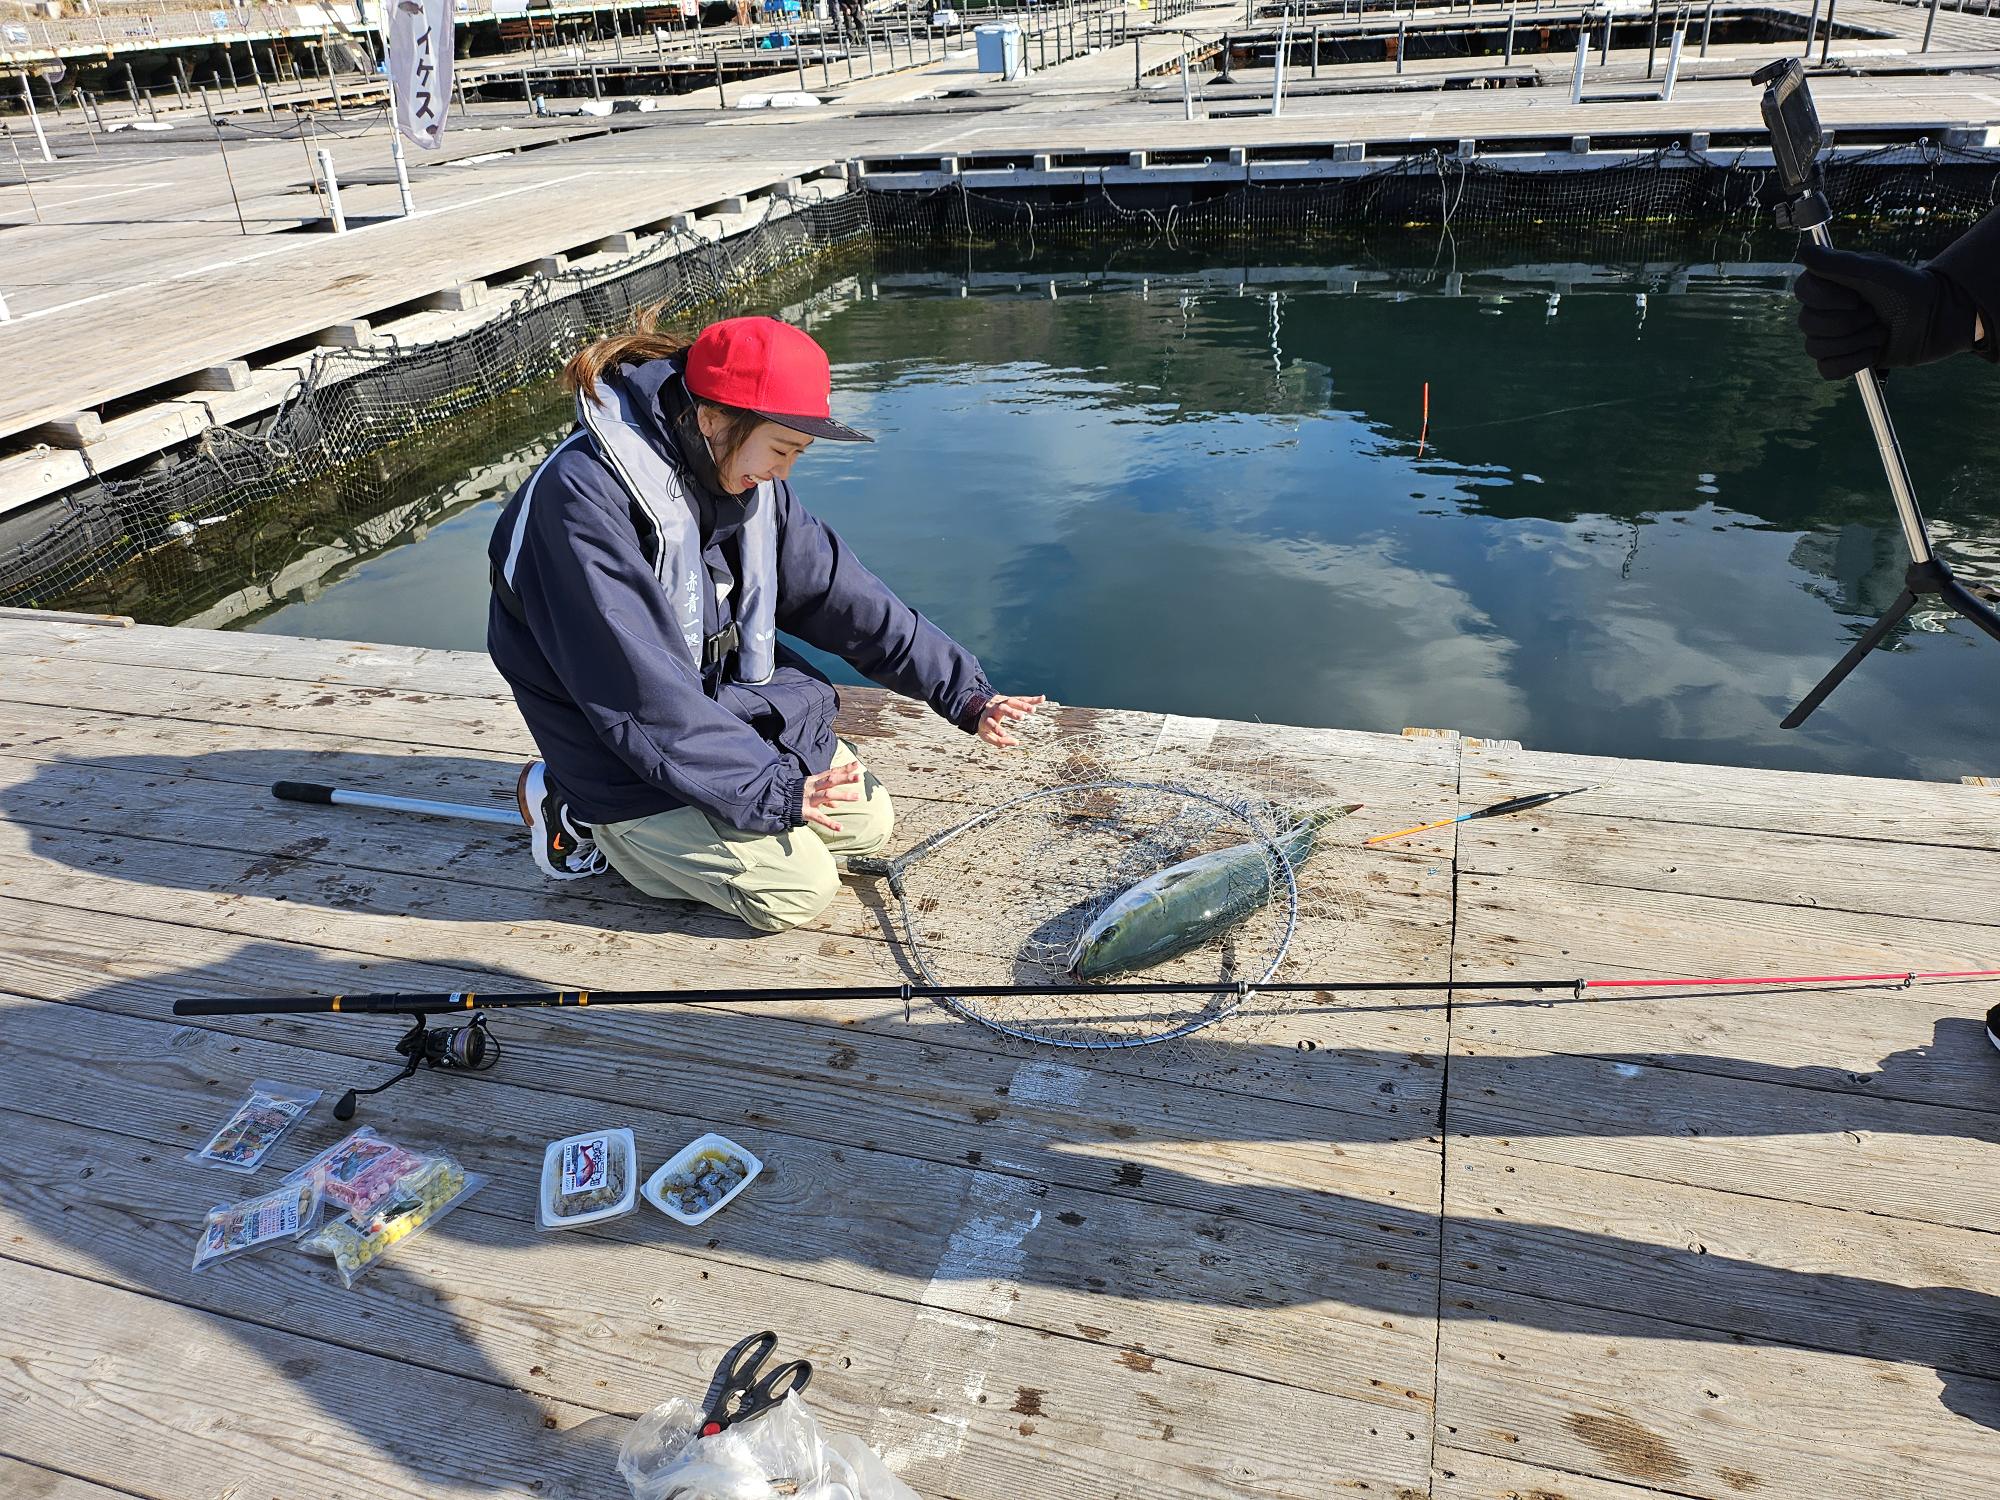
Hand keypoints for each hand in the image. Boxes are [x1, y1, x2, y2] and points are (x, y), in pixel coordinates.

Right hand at [800, 761, 861, 833]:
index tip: (857, 765)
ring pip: (828, 795)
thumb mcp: (811, 791)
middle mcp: (813, 788)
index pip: (831, 772)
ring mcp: (810, 799)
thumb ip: (825, 795)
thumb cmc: (798, 795)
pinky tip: (840, 828)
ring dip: (843, 796)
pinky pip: (819, 818)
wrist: (779, 802)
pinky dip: (830, 823)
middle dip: (845, 778)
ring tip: (857, 797)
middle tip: (859, 777)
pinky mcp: (807, 812)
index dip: (844, 769)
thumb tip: (836, 805)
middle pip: (831, 780)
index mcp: (815, 780)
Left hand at [976, 693, 1045, 748]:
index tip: (1004, 735)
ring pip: (1012, 701)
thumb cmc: (985, 726)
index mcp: (986, 718)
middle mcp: (993, 708)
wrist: (979, 707)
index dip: (997, 729)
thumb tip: (1016, 742)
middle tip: (1021, 717)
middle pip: (1002, 708)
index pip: (991, 723)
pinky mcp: (1009, 699)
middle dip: (1011, 712)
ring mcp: (1002, 702)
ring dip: (1023, 705)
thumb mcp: (987, 736)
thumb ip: (999, 741)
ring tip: (1033, 709)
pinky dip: (1031, 699)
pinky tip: (1042, 698)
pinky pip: (1021, 698)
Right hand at [1792, 242, 1977, 378]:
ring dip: (1856, 341)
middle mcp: (1825, 310)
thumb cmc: (1908, 289)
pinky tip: (1873, 352)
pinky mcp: (1841, 360)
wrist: (1935, 319)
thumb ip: (1837, 263)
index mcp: (1829, 285)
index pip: (1803, 292)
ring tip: (1880, 332)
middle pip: (1808, 323)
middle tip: (1875, 314)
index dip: (1826, 300)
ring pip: (1817, 348)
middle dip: (1849, 323)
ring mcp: (1831, 337)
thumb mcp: (1874, 271)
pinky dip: (1852, 363)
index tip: (1856, 297)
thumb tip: (1804, 251)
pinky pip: (1828, 369)